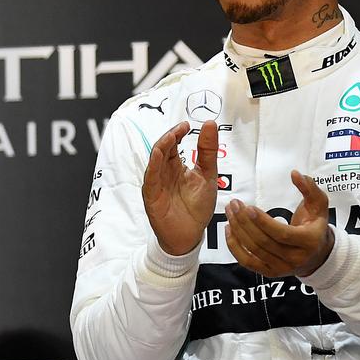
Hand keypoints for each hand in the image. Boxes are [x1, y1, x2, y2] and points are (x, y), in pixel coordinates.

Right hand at [141, 120, 219, 254]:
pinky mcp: (152, 195)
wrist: (190, 235)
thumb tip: (209, 124)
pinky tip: (158, 155)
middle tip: (181, 128)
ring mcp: (157, 182)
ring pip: (155, 160)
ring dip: (161, 147)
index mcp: (176, 166)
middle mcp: (164, 172)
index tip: (187, 125)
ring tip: (170, 137)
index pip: (173, 144)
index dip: (178, 132)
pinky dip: (153, 165)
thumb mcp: (207, 175)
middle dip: (170, 136)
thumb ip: (208, 151)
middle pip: (163, 148)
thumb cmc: (197, 207)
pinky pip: (151, 177)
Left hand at [225, 170, 333, 276]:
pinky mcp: (269, 272)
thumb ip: (309, 187)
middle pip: (264, 242)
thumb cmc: (314, 225)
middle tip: (235, 204)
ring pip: (253, 251)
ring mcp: (281, 268)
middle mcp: (295, 258)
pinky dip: (234, 246)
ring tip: (230, 212)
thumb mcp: (318, 205)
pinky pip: (247, 261)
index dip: (263, 222)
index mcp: (309, 241)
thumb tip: (295, 174)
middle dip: (245, 222)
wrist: (317, 253)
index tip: (249, 208)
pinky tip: (229, 229)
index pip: (282, 234)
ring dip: (238, 230)